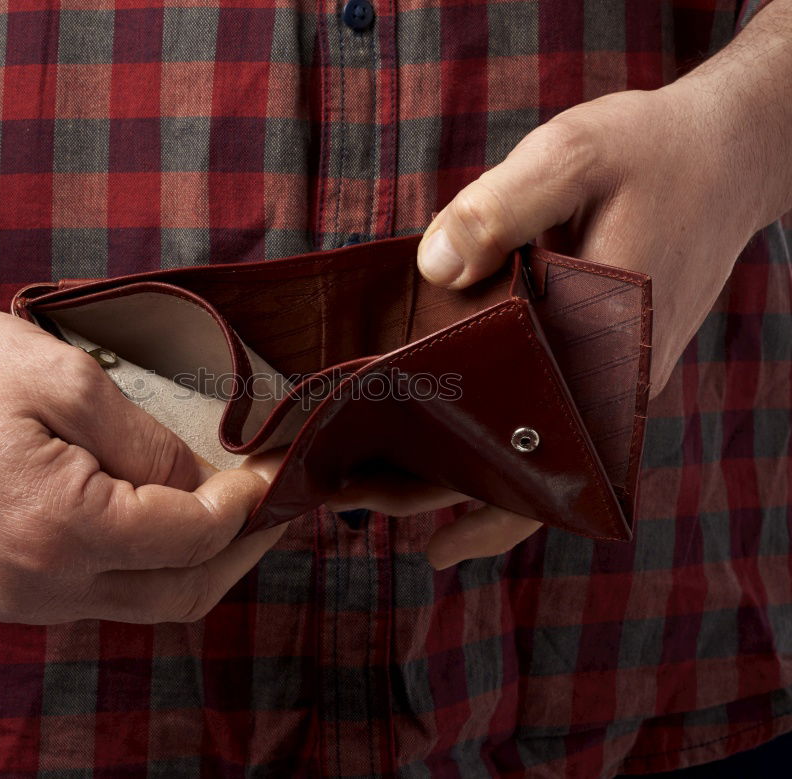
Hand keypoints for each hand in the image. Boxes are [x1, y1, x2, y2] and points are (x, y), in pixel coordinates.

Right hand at [0, 293, 284, 623]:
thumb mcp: (65, 381)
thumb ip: (147, 444)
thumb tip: (203, 486)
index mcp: (63, 530)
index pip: (194, 536)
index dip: (249, 504)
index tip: (279, 469)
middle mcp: (43, 586)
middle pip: (182, 593)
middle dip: (242, 550)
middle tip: (278, 505)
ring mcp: (20, 598)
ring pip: (145, 602)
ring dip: (200, 563)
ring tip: (234, 513)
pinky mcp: (4, 591)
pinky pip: (101, 595)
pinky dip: (150, 566)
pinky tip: (165, 522)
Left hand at [413, 79, 783, 567]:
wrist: (731, 151)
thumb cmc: (656, 153)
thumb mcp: (573, 156)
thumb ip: (501, 208)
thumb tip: (435, 268)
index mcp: (609, 349)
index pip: (543, 457)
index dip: (479, 499)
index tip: (414, 525)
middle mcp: (617, 380)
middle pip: (535, 471)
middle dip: (450, 497)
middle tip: (364, 501)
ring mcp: (614, 374)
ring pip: (543, 450)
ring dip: (471, 476)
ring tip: (388, 490)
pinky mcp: (607, 357)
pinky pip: (551, 415)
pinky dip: (501, 434)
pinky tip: (452, 438)